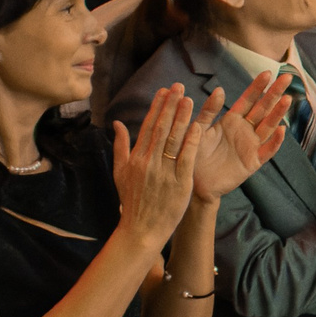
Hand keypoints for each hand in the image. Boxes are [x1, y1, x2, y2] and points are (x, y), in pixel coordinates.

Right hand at [112, 84, 204, 252]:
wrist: (141, 229)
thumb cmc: (132, 201)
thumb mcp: (120, 172)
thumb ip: (120, 146)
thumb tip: (117, 123)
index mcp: (136, 158)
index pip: (149, 126)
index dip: (158, 107)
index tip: (164, 91)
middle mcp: (149, 162)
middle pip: (162, 128)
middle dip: (171, 105)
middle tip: (178, 86)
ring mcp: (165, 172)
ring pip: (174, 140)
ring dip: (182, 118)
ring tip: (189, 99)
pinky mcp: (180, 183)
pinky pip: (187, 158)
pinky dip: (191, 141)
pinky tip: (197, 126)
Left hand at [191, 75, 291, 204]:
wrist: (194, 183)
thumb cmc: (193, 155)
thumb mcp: (198, 129)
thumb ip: (209, 111)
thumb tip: (220, 89)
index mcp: (231, 120)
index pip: (248, 100)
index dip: (258, 87)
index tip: (268, 72)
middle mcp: (244, 131)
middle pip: (263, 109)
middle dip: (275, 93)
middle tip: (288, 77)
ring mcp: (251, 146)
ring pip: (268, 126)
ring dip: (278, 113)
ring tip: (287, 99)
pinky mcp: (253, 162)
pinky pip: (267, 150)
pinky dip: (275, 141)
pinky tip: (281, 130)